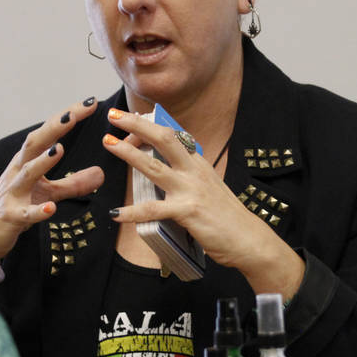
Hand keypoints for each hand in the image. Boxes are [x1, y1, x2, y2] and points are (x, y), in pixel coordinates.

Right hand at [0, 98, 104, 273]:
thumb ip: (72, 184)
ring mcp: (12, 194)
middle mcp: (17, 172)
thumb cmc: (13, 208)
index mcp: (27, 162)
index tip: (91, 102)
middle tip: (75, 113)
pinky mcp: (10, 217)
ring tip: (59, 149)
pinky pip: (24, 214)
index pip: (49, 134)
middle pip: (34, 144)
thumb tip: (101, 174)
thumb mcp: (46, 193)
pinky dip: (37, 211)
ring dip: (42, 162)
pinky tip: (51, 209)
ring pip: (26, 174)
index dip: (68, 117)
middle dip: (54, 127)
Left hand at [103, 108, 302, 296]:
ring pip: (154, 166)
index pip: (173, 136)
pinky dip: (132, 212)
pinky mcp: (187, 212)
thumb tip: (165, 169)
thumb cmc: (226, 216)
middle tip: (114, 116)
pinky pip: (153, 210)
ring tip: (108, 143)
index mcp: (198, 163)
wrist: (249, 240)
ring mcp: (190, 190)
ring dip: (128, 153)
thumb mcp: (208, 186)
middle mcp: (194, 171)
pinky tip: (116, 214)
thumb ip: (188, 176)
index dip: (149, 125)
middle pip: (164, 138)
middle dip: (137, 124)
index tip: (129, 119)